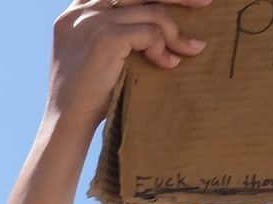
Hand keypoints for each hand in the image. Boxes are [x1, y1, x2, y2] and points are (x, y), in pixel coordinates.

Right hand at [48, 0, 210, 130]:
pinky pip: (151, 33)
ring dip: (174, 33)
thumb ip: (114, 27)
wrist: (68, 123)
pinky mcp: (105, 37)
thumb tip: (160, 17)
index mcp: (76, 11)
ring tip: (189, 50)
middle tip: (205, 3)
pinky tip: (167, 64)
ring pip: (152, 12)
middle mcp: (81, 11)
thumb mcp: (95, 51)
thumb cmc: (87, 94)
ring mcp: (92, 22)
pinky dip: (163, 49)